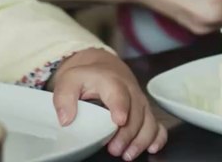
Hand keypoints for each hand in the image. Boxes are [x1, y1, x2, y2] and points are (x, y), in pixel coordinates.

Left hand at [50, 49, 166, 159]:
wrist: (102, 67)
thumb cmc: (87, 77)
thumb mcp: (69, 80)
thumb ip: (63, 97)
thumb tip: (66, 119)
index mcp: (111, 81)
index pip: (119, 93)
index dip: (120, 107)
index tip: (118, 121)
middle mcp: (130, 91)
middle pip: (136, 113)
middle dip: (127, 134)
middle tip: (114, 149)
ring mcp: (140, 102)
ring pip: (149, 121)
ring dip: (141, 140)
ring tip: (128, 154)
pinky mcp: (145, 111)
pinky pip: (158, 125)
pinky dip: (158, 137)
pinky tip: (151, 148)